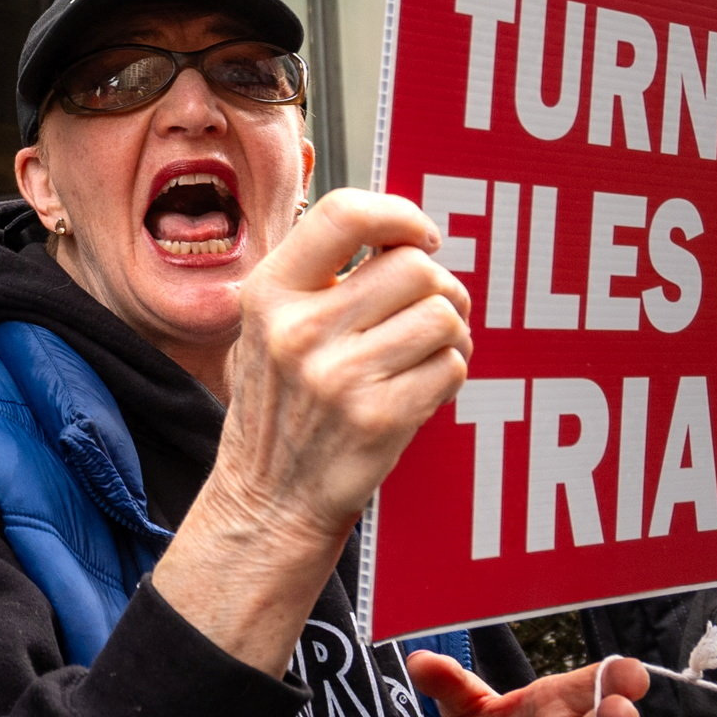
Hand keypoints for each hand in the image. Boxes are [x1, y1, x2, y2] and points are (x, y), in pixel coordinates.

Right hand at [153, 192, 473, 673]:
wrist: (267, 502)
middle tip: (433, 308)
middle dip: (439, 286)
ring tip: (429, 351)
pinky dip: (449, 373)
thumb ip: (316, 277)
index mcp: (268, 293)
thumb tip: (398, 232)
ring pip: (442, 315)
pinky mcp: (380, 418)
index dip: (398, 214)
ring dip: (451, 332)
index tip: (420, 234)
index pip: (344, 214)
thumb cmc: (277, 408)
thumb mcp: (265, 327)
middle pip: (413, 267)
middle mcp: (299, 329)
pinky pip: (452, 366)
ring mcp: (339, 376)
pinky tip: (422, 387)